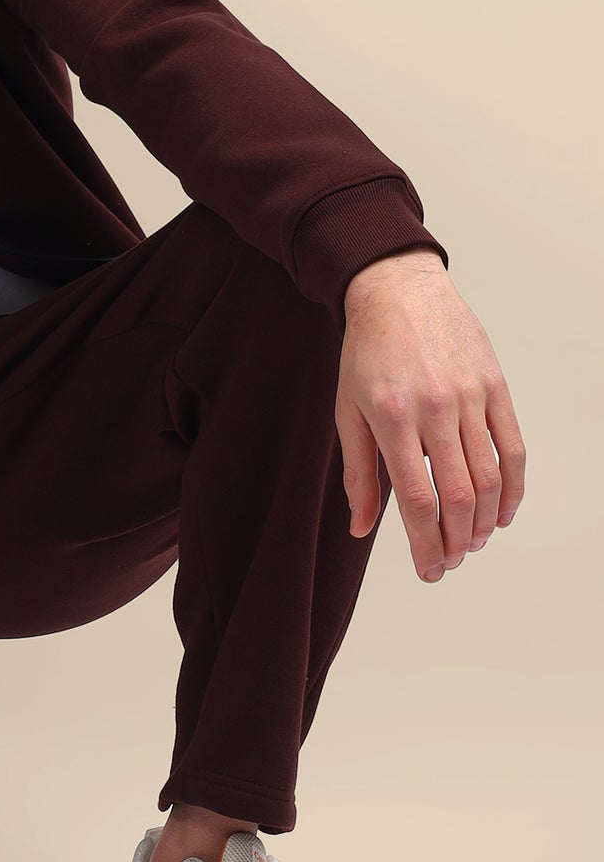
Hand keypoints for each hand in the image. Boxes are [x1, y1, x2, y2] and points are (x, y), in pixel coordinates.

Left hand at [336, 250, 525, 581]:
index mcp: (391, 416)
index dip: (426, 544)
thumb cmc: (366, 352)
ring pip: (490, 477)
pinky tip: (502, 512)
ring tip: (471, 542)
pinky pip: (513, 447)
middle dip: (456, 542)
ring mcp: (470, 396)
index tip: (428, 571)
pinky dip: (513, 487)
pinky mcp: (495, 387)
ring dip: (484, 521)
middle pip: (458, 496)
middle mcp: (434, 408)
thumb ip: (357, 473)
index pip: (417, 499)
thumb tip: (359, 528)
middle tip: (450, 562)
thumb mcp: (347, 410)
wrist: (397, 290)